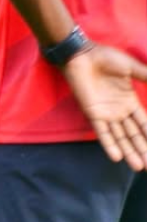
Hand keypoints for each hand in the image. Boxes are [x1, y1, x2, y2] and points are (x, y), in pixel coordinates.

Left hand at [62, 44, 146, 169]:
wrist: (82, 55)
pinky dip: (109, 144)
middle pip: (134, 134)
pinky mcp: (93, 113)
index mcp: (129, 101)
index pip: (143, 123)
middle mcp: (119, 111)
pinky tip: (117, 157)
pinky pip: (102, 132)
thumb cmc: (105, 58)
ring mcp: (106, 114)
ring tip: (138, 167)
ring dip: (129, 151)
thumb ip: (146, 76)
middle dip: (142, 149)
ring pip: (120, 137)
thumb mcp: (131, 68)